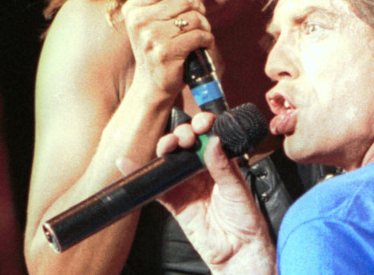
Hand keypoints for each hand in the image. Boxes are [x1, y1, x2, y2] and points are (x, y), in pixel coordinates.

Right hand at [120, 0, 212, 98]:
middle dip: (198, 9)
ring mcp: (151, 37)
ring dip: (204, 26)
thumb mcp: (151, 22)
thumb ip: (163, 2)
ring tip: (199, 35)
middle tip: (197, 22)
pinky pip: (198, 35)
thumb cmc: (158, 48)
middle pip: (183, 0)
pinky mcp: (165, 52)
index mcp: (133, 9)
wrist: (152, 84)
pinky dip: (207, 40)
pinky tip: (202, 46)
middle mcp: (139, 21)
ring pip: (194, 17)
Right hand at [125, 113, 276, 274]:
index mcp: (220, 162)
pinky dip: (142, 175)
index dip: (202, 126)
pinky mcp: (174, 202)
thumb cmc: (244, 218)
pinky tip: (129, 163)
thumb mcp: (236, 188)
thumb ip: (222, 166)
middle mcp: (202, 170)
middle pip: (186, 145)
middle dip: (182, 134)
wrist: (237, 249)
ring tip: (168, 146)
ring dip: (166, 148)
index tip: (201, 123)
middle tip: (185, 138)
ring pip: (170, 160)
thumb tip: (213, 141)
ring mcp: (186, 185)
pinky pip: (156, 186)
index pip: (207, 137)